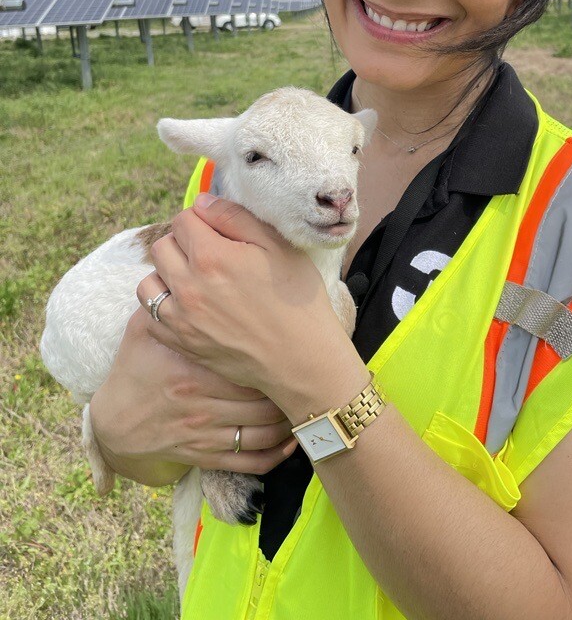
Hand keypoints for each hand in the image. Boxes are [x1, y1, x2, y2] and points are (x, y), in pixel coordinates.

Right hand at [89, 308, 297, 483]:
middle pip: (263, 397)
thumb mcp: (144, 327)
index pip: (247, 363)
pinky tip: (292, 437)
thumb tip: (185, 260)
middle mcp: (202, 405)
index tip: (290, 340)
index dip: (275, 355)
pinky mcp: (207, 457)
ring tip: (305, 397)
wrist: (115, 422)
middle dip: (288, 385)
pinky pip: (252, 461)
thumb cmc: (136, 367)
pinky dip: (277, 453)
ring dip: (289, 417)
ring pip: (264, 431)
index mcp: (191, 370)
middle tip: (307, 368)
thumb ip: (166, 298)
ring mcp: (205, 434)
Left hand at [137, 195, 368, 423]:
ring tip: (194, 281)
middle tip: (209, 254)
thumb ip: (235, 217)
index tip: (218, 232)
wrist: (301, 358)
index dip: (201, 220)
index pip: (182, 219)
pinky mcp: (181, 344)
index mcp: (211, 256)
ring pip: (149, 282)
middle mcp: (188, 285)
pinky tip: (188, 307)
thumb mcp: (277, 246)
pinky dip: (163, 308)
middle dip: (182, 243)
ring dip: (167, 275)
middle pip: (162, 247)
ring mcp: (181, 318)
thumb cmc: (296, 298)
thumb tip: (201, 202)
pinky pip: (150, 317)